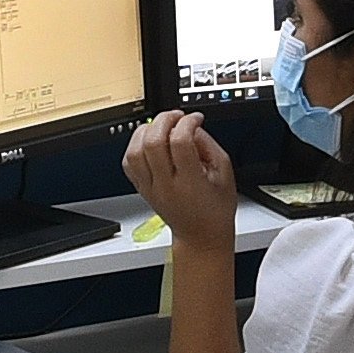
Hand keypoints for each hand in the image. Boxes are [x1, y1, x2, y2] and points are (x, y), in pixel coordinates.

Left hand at [124, 110, 238, 243]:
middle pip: (152, 142)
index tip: (195, 119)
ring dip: (146, 131)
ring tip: (161, 127)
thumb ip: (208, 145)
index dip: (187, 122)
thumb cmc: (215, 209)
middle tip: (176, 117)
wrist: (201, 236)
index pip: (180, 142)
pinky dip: (135, 146)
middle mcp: (166, 185)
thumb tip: (191, 126)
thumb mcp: (225, 174)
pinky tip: (149, 142)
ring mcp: (150, 188)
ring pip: (134, 151)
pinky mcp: (142, 189)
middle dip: (164, 120)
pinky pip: (128, 163)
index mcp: (190, 182)